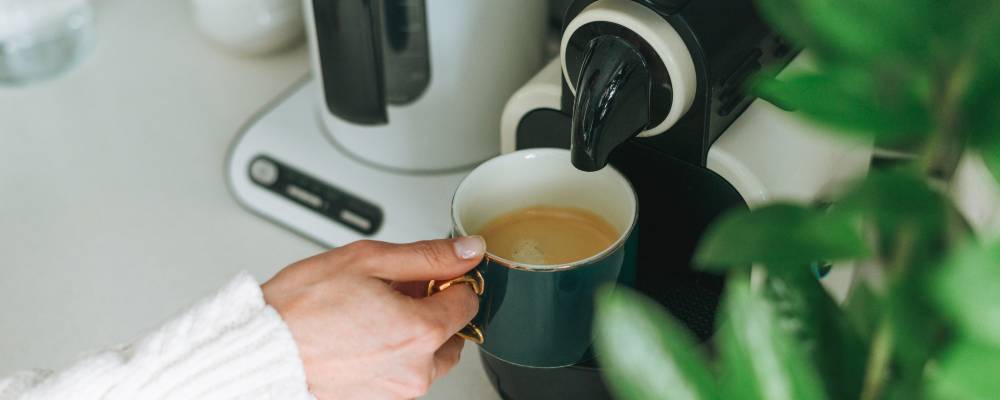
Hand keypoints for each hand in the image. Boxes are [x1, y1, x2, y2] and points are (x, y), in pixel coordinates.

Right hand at [262, 237, 484, 399]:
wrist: (261, 347)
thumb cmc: (302, 307)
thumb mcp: (368, 260)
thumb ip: (428, 255)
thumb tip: (468, 250)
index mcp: (421, 331)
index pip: (469, 300)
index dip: (451, 279)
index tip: (430, 272)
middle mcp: (416, 369)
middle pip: (453, 332)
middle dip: (434, 307)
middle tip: (398, 289)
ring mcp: (398, 390)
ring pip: (430, 355)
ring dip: (416, 331)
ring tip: (375, 310)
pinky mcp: (380, 399)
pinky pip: (404, 371)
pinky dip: (395, 351)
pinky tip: (365, 331)